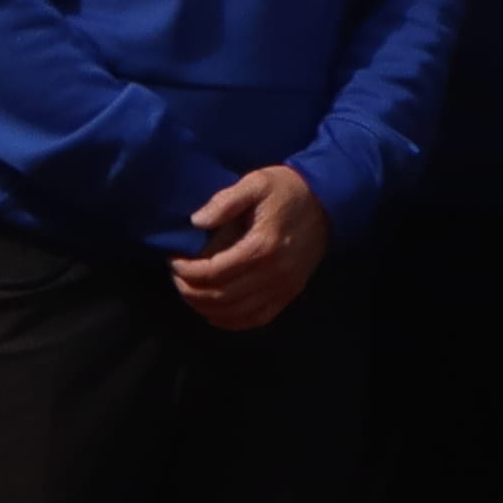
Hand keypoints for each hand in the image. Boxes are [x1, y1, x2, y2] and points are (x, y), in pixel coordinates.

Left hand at [174, 164, 328, 327]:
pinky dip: (230, 320)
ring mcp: (283, 288)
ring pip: (234, 313)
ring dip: (205, 307)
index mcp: (262, 247)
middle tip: (178, 277)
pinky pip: (255, 319)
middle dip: (190, 290)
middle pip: (220, 296)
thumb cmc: (288, 190)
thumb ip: (225, 201)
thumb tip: (196, 221)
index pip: (213, 272)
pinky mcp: (289, 294)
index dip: (186, 271)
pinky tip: (215, 310)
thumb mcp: (257, 182)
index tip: (173, 260)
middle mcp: (273, 274)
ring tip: (191, 291)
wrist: (329, 201)